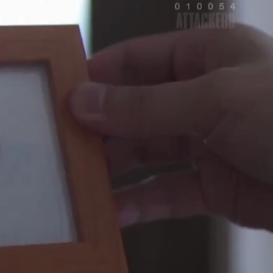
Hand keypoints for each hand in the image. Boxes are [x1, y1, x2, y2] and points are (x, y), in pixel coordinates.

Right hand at [69, 24, 272, 233]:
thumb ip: (143, 107)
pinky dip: (140, 204)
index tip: (54, 97)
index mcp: (209, 57)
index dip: (96, 76)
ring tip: (76, 185)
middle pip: (134, 110)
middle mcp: (205, 97)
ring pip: (145, 155)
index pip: (137, 59)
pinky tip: (114, 215)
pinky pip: (167, 194)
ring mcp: (211, 144)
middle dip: (98, 129)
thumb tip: (82, 102)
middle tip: (56, 149)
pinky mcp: (218, 189)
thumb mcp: (213, 102)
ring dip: (113, 170)